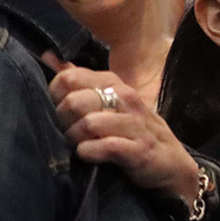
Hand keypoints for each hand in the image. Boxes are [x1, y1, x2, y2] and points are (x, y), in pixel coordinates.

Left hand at [42, 52, 200, 204]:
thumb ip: (80, 80)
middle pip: (74, 102)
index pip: (68, 78)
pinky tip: (89, 155)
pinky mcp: (139, 149)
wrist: (171, 164)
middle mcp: (125, 97)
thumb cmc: (133, 130)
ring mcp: (134, 123)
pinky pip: (104, 146)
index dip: (55, 98)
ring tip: (78, 146)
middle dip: (62, 122)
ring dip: (75, 139)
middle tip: (66, 134)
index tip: (60, 113)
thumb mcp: (109, 99)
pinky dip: (90, 153)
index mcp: (113, 83)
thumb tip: (48, 56)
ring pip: (88, 124)